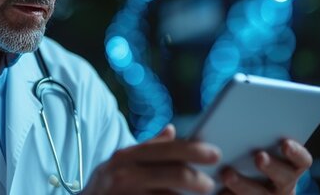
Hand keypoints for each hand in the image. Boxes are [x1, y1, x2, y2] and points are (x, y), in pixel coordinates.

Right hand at [82, 124, 221, 193]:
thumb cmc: (104, 188)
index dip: (193, 150)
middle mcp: (125, 176)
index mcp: (125, 157)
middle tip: (212, 184)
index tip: (215, 153)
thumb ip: (147, 148)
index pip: (165, 149)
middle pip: (175, 174)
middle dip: (199, 180)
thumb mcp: (119, 164)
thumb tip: (172, 130)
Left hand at [219, 139, 312, 194]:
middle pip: (284, 178)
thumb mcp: (261, 145)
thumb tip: (246, 112)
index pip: (302, 161)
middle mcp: (284, 185)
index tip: (286, 143)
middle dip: (271, 167)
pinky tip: (217, 188)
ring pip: (259, 194)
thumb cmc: (252, 153)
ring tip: (227, 174)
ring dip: (243, 184)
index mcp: (292, 167)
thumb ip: (260, 135)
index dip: (296, 153)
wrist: (248, 183)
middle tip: (259, 156)